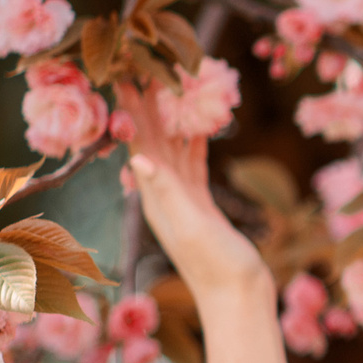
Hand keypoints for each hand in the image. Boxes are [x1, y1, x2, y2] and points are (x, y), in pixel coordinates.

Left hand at [119, 80, 267, 299]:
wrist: (238, 298)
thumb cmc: (216, 267)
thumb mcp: (190, 227)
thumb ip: (166, 193)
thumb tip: (139, 157)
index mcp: (155, 194)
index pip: (137, 140)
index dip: (129, 106)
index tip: (124, 72)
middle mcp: (162, 193)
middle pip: (150, 137)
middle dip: (146, 102)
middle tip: (144, 64)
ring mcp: (182, 199)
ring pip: (172, 147)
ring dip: (170, 116)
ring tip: (171, 85)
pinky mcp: (201, 205)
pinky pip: (193, 164)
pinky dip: (194, 141)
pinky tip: (197, 125)